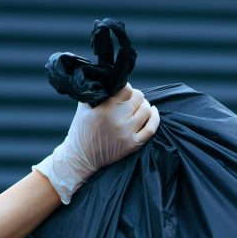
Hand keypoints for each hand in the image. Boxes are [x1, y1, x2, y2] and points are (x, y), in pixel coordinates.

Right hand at [33, 84, 159, 203]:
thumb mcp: (83, 108)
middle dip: (135, 96)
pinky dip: (155, 118)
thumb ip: (96, 93)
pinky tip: (153, 112)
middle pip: (138, 98)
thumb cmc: (81, 131)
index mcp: (104, 108)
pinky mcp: (133, 144)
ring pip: (146, 110)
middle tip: (131, 99)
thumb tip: (108, 80)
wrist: (81, 158)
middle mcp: (117, 120)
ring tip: (140, 105)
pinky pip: (151, 128)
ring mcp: (127, 133)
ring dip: (145, 105)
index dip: (126, 87)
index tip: (123, 90)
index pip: (126, 89)